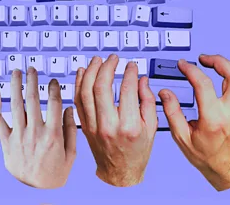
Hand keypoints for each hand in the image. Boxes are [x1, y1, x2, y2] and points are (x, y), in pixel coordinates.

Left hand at [0, 67, 76, 188]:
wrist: (35, 191)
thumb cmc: (54, 174)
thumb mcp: (70, 154)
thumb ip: (70, 130)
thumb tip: (69, 108)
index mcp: (53, 134)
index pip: (54, 103)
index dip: (53, 88)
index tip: (53, 80)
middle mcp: (35, 132)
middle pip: (33, 99)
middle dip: (32, 80)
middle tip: (31, 68)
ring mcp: (20, 136)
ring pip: (16, 105)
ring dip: (16, 86)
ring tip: (16, 73)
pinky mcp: (7, 143)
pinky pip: (1, 121)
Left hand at [74, 55, 157, 186]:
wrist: (119, 172)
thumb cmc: (137, 152)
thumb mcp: (151, 128)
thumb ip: (148, 101)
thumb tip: (141, 79)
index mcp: (128, 126)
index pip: (127, 90)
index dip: (129, 72)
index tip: (131, 65)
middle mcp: (108, 125)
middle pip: (101, 87)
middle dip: (107, 67)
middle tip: (113, 58)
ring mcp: (93, 126)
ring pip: (85, 92)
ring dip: (90, 72)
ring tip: (98, 60)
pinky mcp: (84, 126)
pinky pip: (78, 101)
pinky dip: (78, 84)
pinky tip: (83, 72)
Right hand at [158, 55, 229, 190]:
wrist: (226, 168)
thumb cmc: (206, 156)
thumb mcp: (181, 137)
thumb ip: (172, 112)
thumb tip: (165, 93)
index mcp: (213, 119)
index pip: (203, 85)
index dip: (191, 70)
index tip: (184, 65)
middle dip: (218, 61)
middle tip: (205, 59)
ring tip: (221, 65)